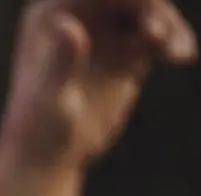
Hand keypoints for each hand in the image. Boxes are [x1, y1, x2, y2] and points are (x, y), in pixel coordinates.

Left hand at [0, 0, 194, 167]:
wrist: (49, 157)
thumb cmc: (39, 130)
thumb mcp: (50, 97)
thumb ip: (60, 63)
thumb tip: (72, 27)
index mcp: (50, 13)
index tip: (145, 12)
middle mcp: (79, 14)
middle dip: (150, 7)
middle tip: (159, 37)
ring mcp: (105, 31)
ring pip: (148, 9)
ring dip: (168, 24)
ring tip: (176, 53)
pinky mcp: (126, 50)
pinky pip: (159, 32)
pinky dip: (173, 40)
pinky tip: (180, 56)